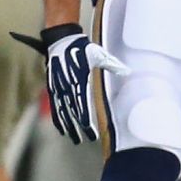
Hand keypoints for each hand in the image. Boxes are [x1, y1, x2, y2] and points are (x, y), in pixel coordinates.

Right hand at [11, 24, 129, 144]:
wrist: (61, 41)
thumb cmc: (83, 49)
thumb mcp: (100, 55)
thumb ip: (113, 65)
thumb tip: (127, 72)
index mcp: (80, 80)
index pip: (82, 104)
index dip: (85, 118)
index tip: (89, 130)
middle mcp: (67, 87)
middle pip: (73, 112)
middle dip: (79, 127)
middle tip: (86, 140)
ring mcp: (58, 88)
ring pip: (62, 112)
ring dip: (68, 127)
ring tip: (75, 139)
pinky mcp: (53, 88)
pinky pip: (55, 107)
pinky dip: (58, 119)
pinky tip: (62, 129)